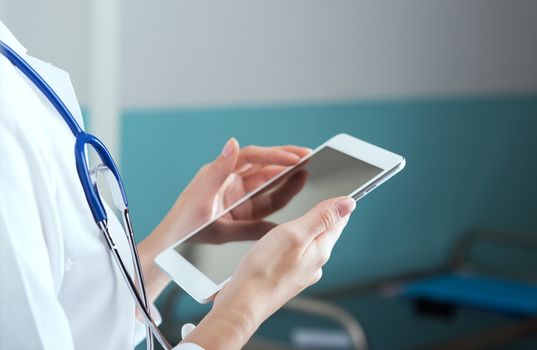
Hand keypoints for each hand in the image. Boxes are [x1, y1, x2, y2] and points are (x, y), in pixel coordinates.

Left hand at [153, 138, 310, 247]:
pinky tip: (296, 203)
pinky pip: (265, 210)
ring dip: (287, 181)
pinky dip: (279, 206)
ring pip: (268, 188)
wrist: (174, 248)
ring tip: (308, 174)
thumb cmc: (182, 221)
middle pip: (264, 168)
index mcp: (222, 173)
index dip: (274, 155)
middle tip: (309, 156)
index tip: (294, 157)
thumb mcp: (200, 196)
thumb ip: (219, 171)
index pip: (252, 158)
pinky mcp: (242, 216)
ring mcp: (238, 200)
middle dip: (286, 162)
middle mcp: (232, 183)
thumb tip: (233, 142)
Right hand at [183, 197, 355, 348]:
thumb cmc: (264, 270)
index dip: (337, 204)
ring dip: (303, 230)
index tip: (335, 192)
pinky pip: (294, 255)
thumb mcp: (295, 234)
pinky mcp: (285, 278)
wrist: (242, 304)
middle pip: (325, 232)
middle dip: (321, 216)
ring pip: (308, 244)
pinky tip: (278, 244)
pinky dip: (289, 245)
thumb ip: (321, 217)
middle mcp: (315, 264)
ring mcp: (300, 273)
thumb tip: (348, 203)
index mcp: (321, 250)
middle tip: (317, 199)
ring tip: (297, 219)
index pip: (339, 221)